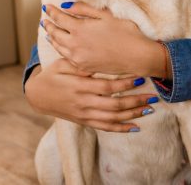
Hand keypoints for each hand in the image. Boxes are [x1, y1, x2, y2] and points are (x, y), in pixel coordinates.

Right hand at [24, 58, 157, 131]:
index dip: (125, 85)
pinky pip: (104, 127)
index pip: (107, 87)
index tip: (141, 78)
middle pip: (114, 106)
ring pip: (112, 119)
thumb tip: (99, 61)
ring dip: (132, 115)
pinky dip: (121, 129)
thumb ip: (82, 64)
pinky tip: (135, 127)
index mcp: (79, 87)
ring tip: (149, 110)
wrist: (37, 95)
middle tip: (153, 97)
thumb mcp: (64, 64)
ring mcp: (84, 114)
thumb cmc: (54, 74)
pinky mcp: (84, 121)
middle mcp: (83, 103)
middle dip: (135, 102)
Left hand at [42, 1, 166, 76]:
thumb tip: (67, 6)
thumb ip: (85, 9)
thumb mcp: (106, 16)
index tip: (47, 7)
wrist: (136, 56)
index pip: (59, 18)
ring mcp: (77, 57)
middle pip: (55, 33)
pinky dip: (60, 49)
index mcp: (80, 28)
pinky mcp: (83, 66)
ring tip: (49, 32)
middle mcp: (74, 44)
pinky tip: (61, 47)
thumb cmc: (125, 33)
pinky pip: (66, 57)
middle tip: (45, 19)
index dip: (52, 11)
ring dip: (52, 38)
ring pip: (58, 46)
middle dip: (49, 25)